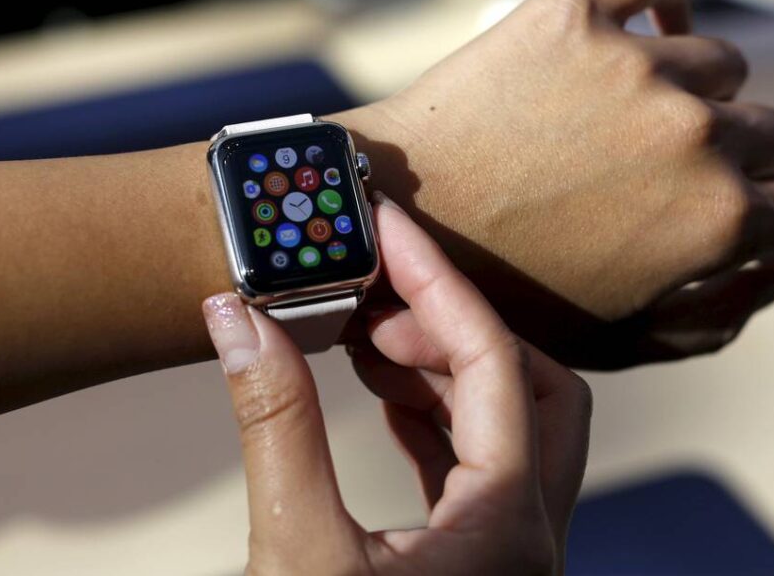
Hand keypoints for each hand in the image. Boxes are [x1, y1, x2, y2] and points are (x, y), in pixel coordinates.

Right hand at [201, 194, 590, 574]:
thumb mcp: (297, 552)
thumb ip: (277, 429)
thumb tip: (239, 325)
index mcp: (507, 524)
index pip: (494, 362)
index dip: (435, 281)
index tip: (387, 230)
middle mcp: (528, 533)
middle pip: (534, 384)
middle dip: (456, 325)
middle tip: (380, 298)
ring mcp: (509, 550)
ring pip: (512, 424)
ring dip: (444, 369)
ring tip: (367, 341)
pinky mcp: (476, 561)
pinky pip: (480, 465)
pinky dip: (437, 418)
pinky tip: (385, 401)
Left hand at [340, 0, 773, 367]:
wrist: (388, 221)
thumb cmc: (497, 293)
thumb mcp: (613, 342)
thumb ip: (714, 319)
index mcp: (716, 223)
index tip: (745, 219)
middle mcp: (693, 134)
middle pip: (772, 132)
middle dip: (736, 163)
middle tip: (668, 176)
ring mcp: (635, 65)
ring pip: (717, 64)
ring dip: (689, 95)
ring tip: (628, 120)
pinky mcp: (573, 13)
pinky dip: (657, 5)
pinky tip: (637, 37)